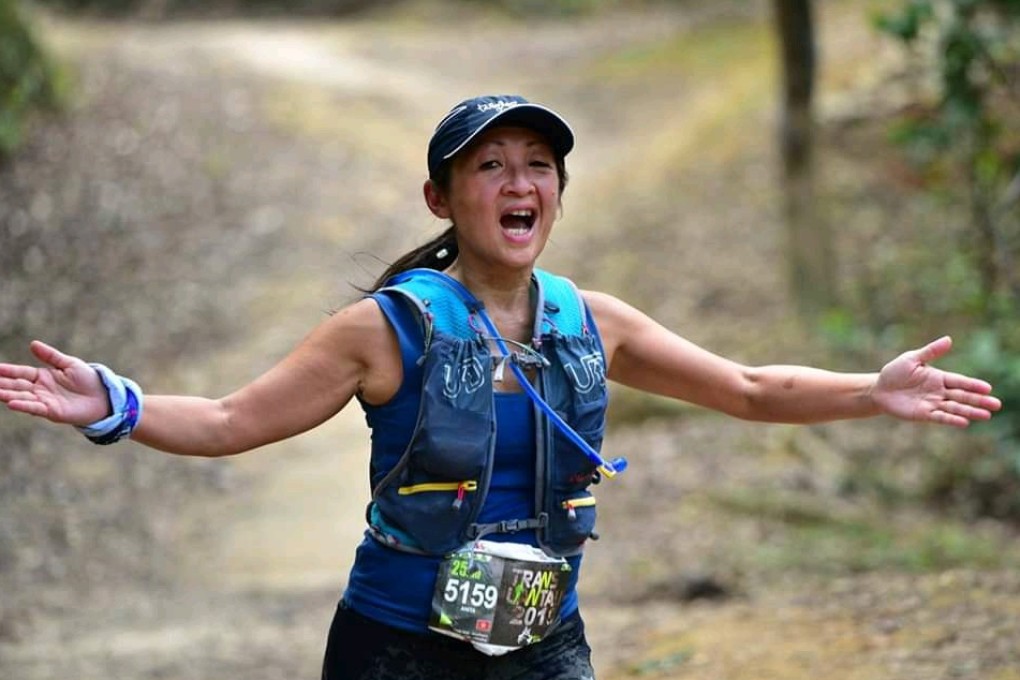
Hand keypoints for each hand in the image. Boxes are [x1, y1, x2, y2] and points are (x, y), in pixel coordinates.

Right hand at [0, 341, 110, 425]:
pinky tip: (11, 403)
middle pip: (17, 386)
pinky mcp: (52, 412)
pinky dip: (24, 406)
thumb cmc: (87, 379)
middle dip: (2, 384)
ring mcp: (45, 401)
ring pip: (22, 397)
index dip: (7, 371)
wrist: (103, 396)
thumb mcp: (69, 364)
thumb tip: (33, 344)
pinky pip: (35, 408)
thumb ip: (51, 356)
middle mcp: (40, 389)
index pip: (21, 373)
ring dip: (8, 395)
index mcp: (43, 376)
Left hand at [872, 336, 1001, 427]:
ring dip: (970, 412)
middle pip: (962, 396)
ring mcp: (933, 404)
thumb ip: (930, 352)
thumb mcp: (912, 359)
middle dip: (979, 400)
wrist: (879, 389)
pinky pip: (940, 417)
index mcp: (939, 377)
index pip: (960, 382)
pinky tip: (964, 422)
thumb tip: (949, 339)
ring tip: (986, 416)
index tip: (988, 388)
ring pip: (955, 408)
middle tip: (996, 405)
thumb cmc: (895, 372)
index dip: (973, 385)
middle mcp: (939, 392)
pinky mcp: (924, 414)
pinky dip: (952, 419)